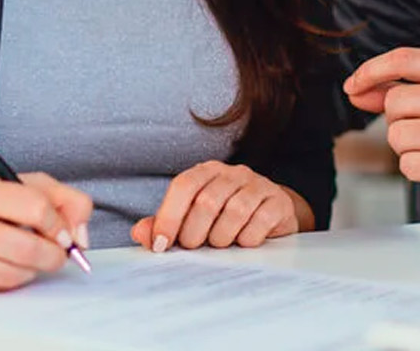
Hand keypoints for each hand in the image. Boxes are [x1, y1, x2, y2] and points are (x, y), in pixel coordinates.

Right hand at [0, 172, 91, 295]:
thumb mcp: (19, 185)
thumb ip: (62, 200)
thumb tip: (81, 236)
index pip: (35, 208)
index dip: (59, 225)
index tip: (64, 234)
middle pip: (25, 248)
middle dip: (53, 256)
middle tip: (58, 254)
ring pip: (11, 274)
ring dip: (32, 270)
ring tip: (30, 258)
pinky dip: (9, 281)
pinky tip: (2, 265)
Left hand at [130, 162, 311, 251]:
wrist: (269, 216)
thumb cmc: (223, 219)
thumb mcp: (192, 220)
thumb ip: (163, 225)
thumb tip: (140, 233)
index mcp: (207, 172)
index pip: (184, 186)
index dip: (169, 216)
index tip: (161, 245)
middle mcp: (233, 173)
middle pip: (207, 201)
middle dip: (194, 233)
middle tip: (194, 247)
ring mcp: (258, 185)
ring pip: (235, 211)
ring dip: (221, 237)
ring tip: (219, 244)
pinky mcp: (278, 201)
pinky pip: (260, 221)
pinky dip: (247, 239)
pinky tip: (243, 242)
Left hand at [343, 48, 419, 221]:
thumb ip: (407, 90)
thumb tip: (357, 89)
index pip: (405, 58)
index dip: (371, 70)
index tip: (353, 86)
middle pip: (395, 102)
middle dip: (399, 121)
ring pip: (397, 136)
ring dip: (408, 149)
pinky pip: (408, 166)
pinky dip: (418, 171)